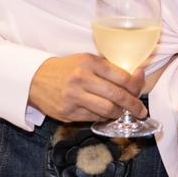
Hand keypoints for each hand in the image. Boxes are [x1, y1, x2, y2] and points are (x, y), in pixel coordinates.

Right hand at [27, 53, 146, 122]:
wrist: (36, 79)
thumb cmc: (67, 68)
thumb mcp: (87, 60)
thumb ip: (109, 68)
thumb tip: (137, 76)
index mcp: (90, 62)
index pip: (121, 76)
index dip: (135, 86)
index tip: (140, 91)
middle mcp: (81, 79)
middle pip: (116, 95)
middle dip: (133, 105)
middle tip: (141, 111)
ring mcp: (73, 97)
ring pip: (106, 110)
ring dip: (119, 113)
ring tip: (123, 113)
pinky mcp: (67, 112)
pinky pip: (93, 117)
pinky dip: (103, 117)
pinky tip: (107, 115)